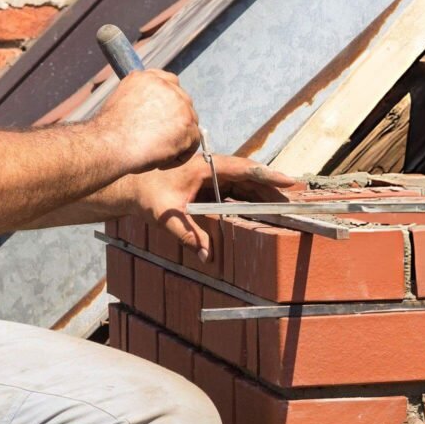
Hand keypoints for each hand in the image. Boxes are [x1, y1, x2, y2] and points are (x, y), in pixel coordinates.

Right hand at [94, 70, 199, 174]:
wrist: (109, 144)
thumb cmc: (110, 133)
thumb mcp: (122, 102)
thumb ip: (142, 100)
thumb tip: (155, 111)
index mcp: (147, 77)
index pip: (169, 82)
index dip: (168, 102)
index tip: (163, 117)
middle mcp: (166, 86)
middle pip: (183, 102)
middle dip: (175, 121)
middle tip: (159, 140)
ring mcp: (179, 103)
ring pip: (189, 123)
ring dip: (177, 140)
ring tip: (156, 154)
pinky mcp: (187, 123)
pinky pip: (193, 142)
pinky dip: (179, 156)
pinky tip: (161, 162)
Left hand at [126, 155, 296, 260]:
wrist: (131, 187)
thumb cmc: (148, 196)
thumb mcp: (167, 216)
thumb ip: (188, 235)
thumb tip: (207, 256)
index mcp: (206, 168)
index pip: (243, 169)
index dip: (267, 175)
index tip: (288, 180)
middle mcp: (212, 168)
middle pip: (249, 176)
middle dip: (271, 186)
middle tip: (293, 198)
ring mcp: (211, 175)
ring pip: (243, 183)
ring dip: (262, 192)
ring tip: (283, 205)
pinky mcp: (208, 184)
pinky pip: (234, 190)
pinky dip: (249, 198)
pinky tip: (261, 210)